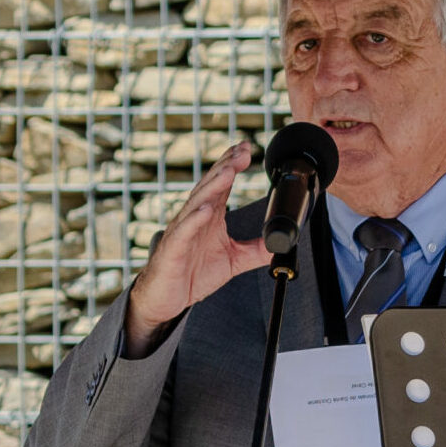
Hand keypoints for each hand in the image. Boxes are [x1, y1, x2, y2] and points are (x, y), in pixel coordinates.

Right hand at [124, 141, 271, 357]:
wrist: (166, 297)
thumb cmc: (192, 273)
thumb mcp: (233, 261)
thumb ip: (255, 250)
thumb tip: (279, 242)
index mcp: (209, 216)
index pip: (221, 184)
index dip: (233, 165)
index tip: (247, 149)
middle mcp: (195, 217)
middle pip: (211, 186)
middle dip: (226, 166)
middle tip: (242, 151)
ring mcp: (182, 231)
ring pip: (198, 203)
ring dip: (213, 186)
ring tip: (228, 171)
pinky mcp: (173, 249)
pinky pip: (184, 232)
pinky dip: (194, 220)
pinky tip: (206, 210)